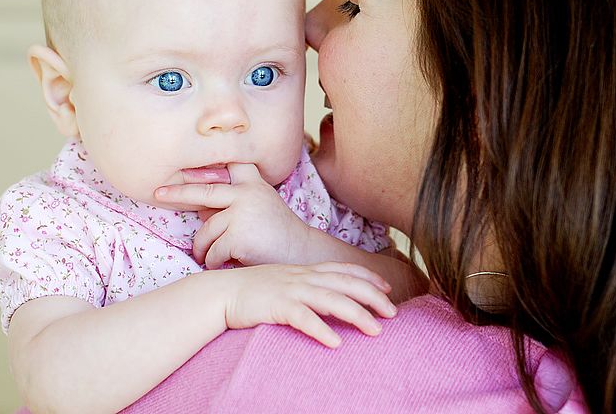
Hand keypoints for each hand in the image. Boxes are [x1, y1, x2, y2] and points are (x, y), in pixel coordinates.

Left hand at [155, 163, 314, 268]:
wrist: (301, 255)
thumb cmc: (276, 233)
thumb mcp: (258, 206)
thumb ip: (232, 201)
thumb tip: (196, 204)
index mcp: (252, 183)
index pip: (226, 165)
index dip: (204, 164)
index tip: (183, 162)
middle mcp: (247, 193)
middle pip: (203, 191)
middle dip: (177, 192)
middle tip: (157, 193)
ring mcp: (242, 213)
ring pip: (205, 231)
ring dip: (203, 247)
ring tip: (208, 255)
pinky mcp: (238, 236)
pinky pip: (212, 251)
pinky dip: (213, 261)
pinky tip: (223, 263)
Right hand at [215, 262, 396, 347]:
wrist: (221, 293)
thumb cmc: (255, 291)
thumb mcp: (286, 283)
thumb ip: (307, 286)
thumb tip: (329, 299)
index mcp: (306, 270)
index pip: (344, 270)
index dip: (368, 278)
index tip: (389, 289)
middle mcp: (302, 277)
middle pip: (346, 284)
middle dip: (373, 297)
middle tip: (394, 313)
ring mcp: (290, 290)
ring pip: (331, 300)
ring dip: (356, 315)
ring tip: (375, 330)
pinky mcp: (276, 306)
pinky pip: (303, 318)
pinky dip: (321, 330)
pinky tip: (336, 344)